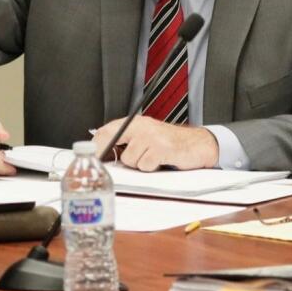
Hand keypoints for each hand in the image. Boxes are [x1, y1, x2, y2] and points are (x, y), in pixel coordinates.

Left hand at [92, 116, 218, 171]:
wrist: (197, 144)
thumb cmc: (170, 142)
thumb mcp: (146, 136)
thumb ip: (126, 141)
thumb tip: (103, 153)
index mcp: (135, 122)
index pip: (106, 130)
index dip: (97, 146)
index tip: (94, 157)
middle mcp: (141, 126)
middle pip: (110, 139)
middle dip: (109, 154)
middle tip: (116, 160)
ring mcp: (151, 136)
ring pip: (129, 159)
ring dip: (139, 164)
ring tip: (151, 159)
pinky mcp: (161, 148)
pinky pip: (145, 165)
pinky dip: (151, 168)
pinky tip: (160, 162)